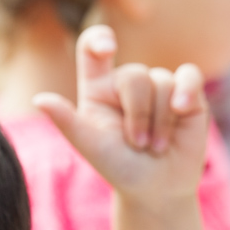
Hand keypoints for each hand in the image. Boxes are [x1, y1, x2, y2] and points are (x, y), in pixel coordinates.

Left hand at [32, 25, 207, 203]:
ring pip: (162, 81)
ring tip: (155, 147)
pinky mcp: (187, 93)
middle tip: (137, 145)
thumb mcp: (91, 146)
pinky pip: (189, 77)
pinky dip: (187, 91)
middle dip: (138, 115)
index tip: (108, 49)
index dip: (99, 39)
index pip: (92, 49)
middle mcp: (127, 82)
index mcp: (98, 88)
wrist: (156, 190)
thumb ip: (67, 122)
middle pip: (134, 75)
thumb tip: (39, 100)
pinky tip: (182, 109)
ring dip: (160, 121)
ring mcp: (158, 86)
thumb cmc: (118, 168)